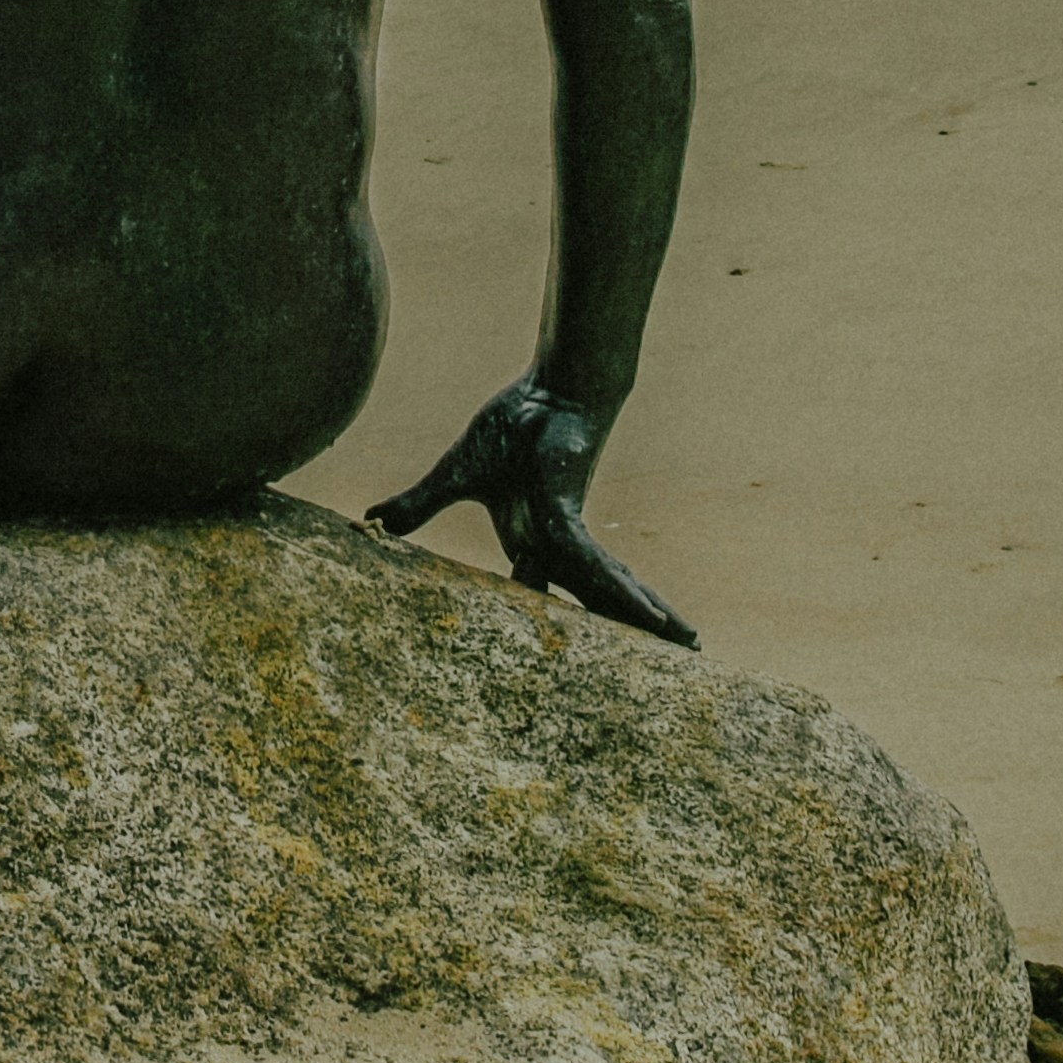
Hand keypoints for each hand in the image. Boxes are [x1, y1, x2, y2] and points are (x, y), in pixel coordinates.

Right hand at [365, 381, 695, 646]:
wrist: (546, 393)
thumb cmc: (511, 427)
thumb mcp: (455, 475)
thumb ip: (417, 504)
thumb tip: (370, 522)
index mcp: (532, 542)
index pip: (545, 598)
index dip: (559, 633)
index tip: (573, 669)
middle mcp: (559, 547)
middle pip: (595, 604)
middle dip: (628, 635)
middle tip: (670, 665)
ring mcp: (571, 538)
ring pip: (609, 594)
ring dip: (648, 622)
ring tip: (692, 647)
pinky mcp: (573, 524)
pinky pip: (598, 574)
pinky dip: (626, 599)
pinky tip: (655, 623)